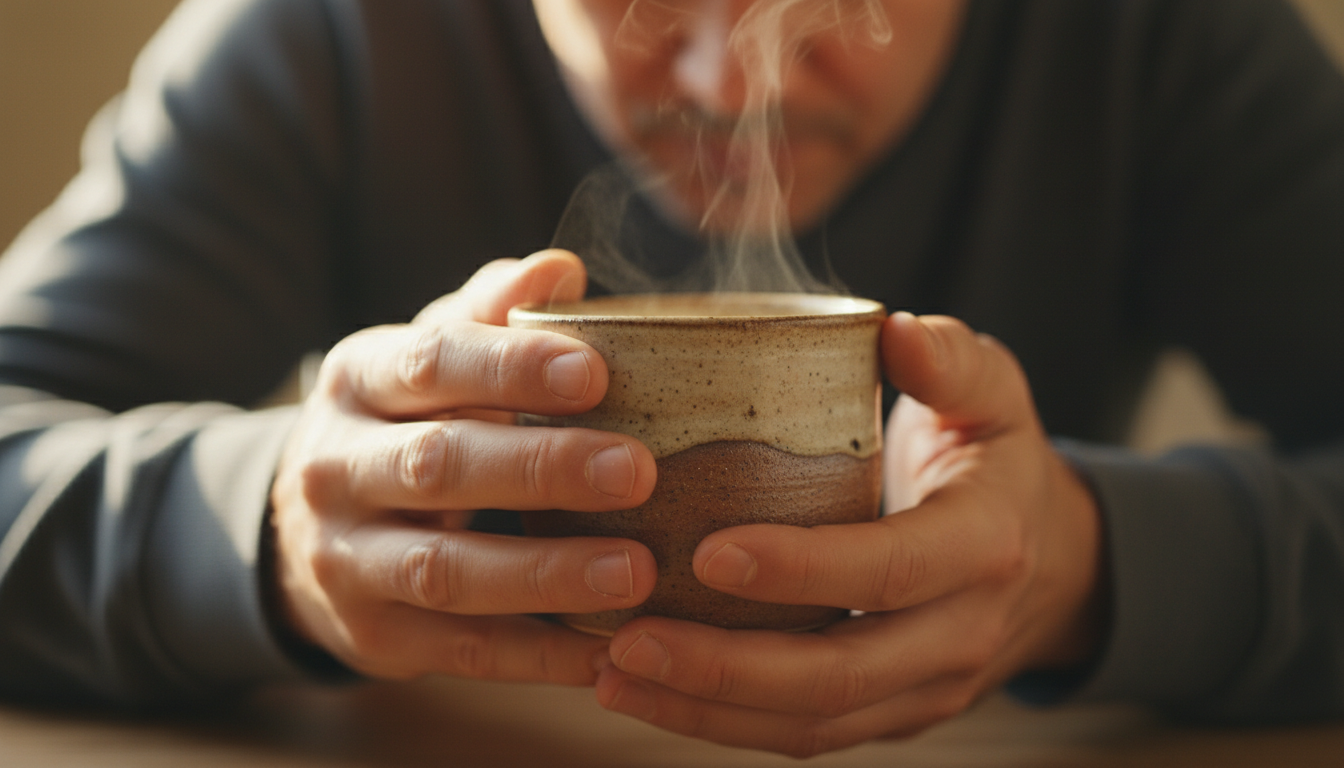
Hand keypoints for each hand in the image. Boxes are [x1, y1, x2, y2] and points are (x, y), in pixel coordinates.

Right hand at [269, 250, 657, 683]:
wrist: (303, 531)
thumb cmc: (404, 424)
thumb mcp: (429, 362)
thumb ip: (490, 317)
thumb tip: (558, 268)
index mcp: (360, 380)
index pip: (432, 364)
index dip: (511, 368)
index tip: (595, 372)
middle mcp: (338, 467)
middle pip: (439, 465)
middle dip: (541, 468)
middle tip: (638, 472)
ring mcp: (349, 558)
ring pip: (445, 568)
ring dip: (544, 572)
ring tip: (636, 571)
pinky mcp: (375, 634)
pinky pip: (462, 650)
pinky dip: (539, 653)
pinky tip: (610, 651)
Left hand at [592, 312, 1104, 755]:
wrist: (1059, 566)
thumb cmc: (1001, 464)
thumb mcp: (995, 398)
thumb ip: (951, 362)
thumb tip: (898, 332)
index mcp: (983, 545)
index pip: (890, 569)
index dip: (801, 570)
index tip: (707, 550)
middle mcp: (959, 633)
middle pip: (840, 676)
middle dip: (726, 667)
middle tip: (630, 639)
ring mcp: (928, 688)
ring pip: (816, 722)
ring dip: (709, 710)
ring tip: (616, 674)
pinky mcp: (895, 714)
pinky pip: (809, 734)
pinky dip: (725, 724)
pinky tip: (652, 693)